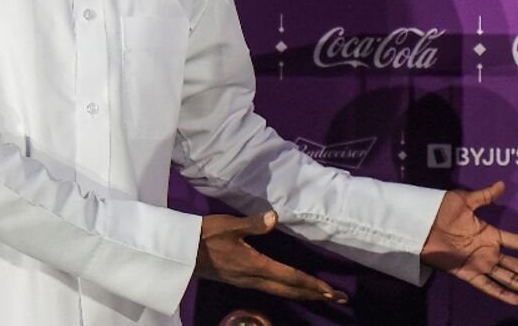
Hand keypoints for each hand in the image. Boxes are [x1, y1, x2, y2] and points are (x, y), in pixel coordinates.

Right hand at [193, 210, 348, 302]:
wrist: (179, 253)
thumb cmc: (204, 235)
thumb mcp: (228, 225)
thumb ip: (252, 224)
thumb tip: (274, 218)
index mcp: (254, 265)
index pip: (289, 276)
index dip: (311, 284)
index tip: (330, 291)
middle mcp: (253, 278)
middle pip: (289, 289)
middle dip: (314, 294)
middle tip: (337, 298)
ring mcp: (246, 282)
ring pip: (280, 291)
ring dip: (302, 294)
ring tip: (320, 295)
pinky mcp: (240, 281)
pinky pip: (271, 288)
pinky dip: (287, 290)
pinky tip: (290, 289)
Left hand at [420, 181, 517, 305]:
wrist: (420, 225)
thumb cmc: (441, 211)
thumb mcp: (465, 200)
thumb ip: (485, 195)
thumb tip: (503, 183)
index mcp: (491, 234)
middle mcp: (490, 252)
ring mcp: (480, 264)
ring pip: (511, 279)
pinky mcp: (467, 273)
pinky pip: (487, 285)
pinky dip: (501, 293)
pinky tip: (517, 300)